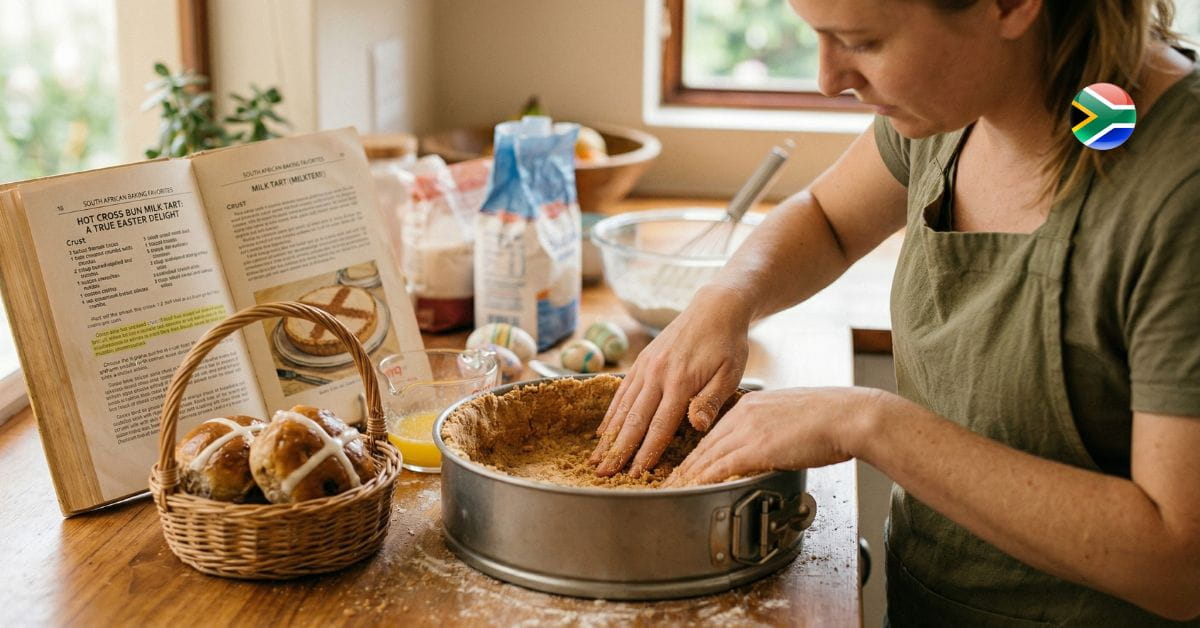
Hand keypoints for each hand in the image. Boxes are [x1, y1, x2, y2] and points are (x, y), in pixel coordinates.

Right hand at [590, 285, 751, 476]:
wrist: (715, 308)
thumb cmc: (728, 345)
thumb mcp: (730, 374)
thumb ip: (711, 401)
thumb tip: (696, 426)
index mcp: (681, 382)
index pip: (659, 426)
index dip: (646, 453)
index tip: (635, 475)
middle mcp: (657, 375)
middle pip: (634, 421)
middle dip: (618, 451)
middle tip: (604, 474)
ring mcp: (645, 367)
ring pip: (622, 408)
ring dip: (608, 436)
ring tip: (596, 459)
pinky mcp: (641, 361)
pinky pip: (621, 392)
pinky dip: (611, 413)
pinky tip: (603, 431)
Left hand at [662, 386, 885, 486]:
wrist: (849, 415)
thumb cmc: (831, 418)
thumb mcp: (791, 416)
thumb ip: (771, 429)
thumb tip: (769, 444)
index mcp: (749, 405)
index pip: (713, 433)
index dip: (696, 453)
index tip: (684, 466)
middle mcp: (742, 414)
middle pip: (703, 445)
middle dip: (683, 466)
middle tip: (666, 482)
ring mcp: (747, 430)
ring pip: (706, 457)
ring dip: (686, 477)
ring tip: (671, 491)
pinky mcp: (756, 447)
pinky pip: (721, 466)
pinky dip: (703, 480)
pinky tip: (692, 490)